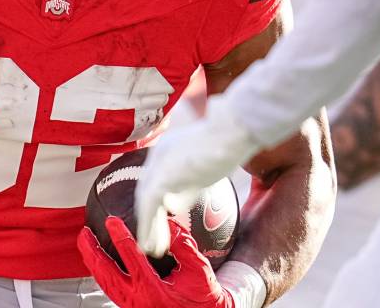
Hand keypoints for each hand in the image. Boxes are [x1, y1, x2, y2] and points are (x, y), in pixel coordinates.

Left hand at [78, 216, 233, 307]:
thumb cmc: (203, 297)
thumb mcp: (198, 269)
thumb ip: (183, 244)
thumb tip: (168, 223)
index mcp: (153, 290)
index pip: (131, 258)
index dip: (120, 236)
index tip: (112, 221)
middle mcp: (138, 300)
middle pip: (106, 274)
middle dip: (92, 252)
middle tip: (84, 233)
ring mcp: (132, 306)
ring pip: (104, 284)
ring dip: (93, 262)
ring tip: (86, 243)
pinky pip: (110, 290)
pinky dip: (101, 273)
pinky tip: (99, 261)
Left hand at [135, 96, 259, 256]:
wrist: (233, 129)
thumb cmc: (231, 141)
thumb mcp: (208, 164)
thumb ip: (192, 182)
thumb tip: (176, 205)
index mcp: (170, 147)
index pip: (159, 179)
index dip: (160, 201)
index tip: (168, 218)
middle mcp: (160, 153)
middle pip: (149, 190)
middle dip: (151, 217)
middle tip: (153, 240)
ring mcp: (159, 163)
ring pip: (146, 201)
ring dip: (148, 226)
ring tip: (151, 249)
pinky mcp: (163, 175)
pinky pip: (149, 206)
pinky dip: (147, 226)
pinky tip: (149, 243)